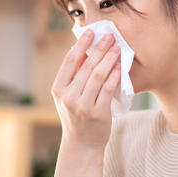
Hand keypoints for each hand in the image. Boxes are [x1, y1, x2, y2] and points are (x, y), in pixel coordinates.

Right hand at [51, 29, 120, 149]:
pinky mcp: (97, 113)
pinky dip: (114, 76)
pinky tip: (119, 66)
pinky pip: (107, 89)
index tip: (90, 32)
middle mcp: (68, 97)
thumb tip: (86, 51)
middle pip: (85, 67)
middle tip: (109, 37)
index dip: (80, 45)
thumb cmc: (77, 117)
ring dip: (108, 59)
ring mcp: (82, 106)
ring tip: (116, 48)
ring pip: (97, 76)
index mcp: (58, 90)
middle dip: (98, 49)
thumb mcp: (69, 97)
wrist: (82, 145)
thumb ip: (75, 76)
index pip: (69, 62)